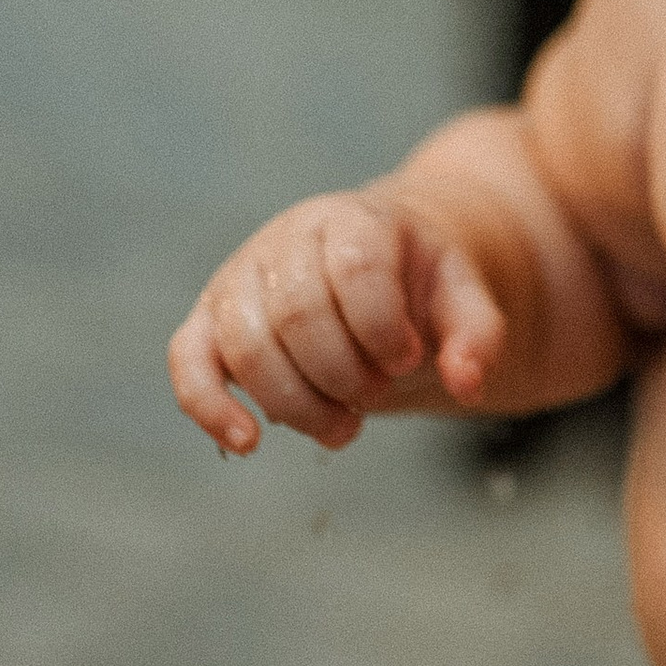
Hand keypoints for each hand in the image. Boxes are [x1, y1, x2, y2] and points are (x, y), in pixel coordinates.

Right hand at [169, 190, 507, 455]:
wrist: (376, 266)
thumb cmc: (417, 284)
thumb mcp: (463, 295)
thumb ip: (477, 333)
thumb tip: (466, 382)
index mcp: (351, 220)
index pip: (353, 271)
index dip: (382, 328)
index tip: (408, 357)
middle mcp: (285, 240)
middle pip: (298, 318)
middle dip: (345, 377)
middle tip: (378, 395)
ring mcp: (241, 278)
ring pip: (246, 348)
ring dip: (298, 405)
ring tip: (345, 427)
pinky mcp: (210, 320)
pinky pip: (188, 361)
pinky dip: (208, 406)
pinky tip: (245, 444)